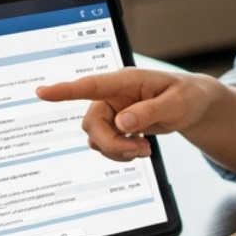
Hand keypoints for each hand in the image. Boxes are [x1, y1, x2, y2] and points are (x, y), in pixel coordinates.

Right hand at [36, 68, 218, 161]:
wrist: (192, 106)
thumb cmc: (187, 97)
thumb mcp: (177, 104)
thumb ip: (150, 112)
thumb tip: (122, 123)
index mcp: (126, 81)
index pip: (91, 85)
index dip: (66, 90)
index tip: (42, 92)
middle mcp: (113, 95)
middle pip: (92, 123)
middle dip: (113, 143)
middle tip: (141, 150)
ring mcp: (112, 110)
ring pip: (96, 137)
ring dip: (118, 150)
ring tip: (145, 148)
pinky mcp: (114, 125)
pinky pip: (104, 145)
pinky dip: (120, 153)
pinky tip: (140, 149)